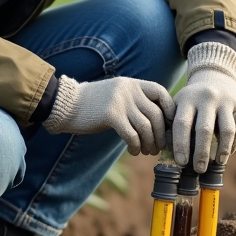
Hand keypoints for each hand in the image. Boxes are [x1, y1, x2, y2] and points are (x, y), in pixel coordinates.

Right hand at [44, 76, 174, 155]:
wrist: (66, 104)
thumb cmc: (93, 105)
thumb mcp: (117, 95)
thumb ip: (135, 101)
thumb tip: (158, 119)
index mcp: (132, 83)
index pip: (161, 92)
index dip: (169, 109)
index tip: (169, 126)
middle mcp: (129, 90)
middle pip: (156, 114)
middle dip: (161, 134)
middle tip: (159, 147)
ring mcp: (120, 101)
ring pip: (146, 127)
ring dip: (149, 143)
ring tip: (147, 152)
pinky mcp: (111, 115)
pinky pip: (132, 135)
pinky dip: (136, 146)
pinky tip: (133, 151)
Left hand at [172, 42, 235, 171]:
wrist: (214, 76)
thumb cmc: (191, 99)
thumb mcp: (179, 104)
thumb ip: (172, 125)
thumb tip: (166, 154)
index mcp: (187, 98)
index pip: (182, 124)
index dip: (181, 145)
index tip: (181, 162)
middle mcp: (207, 98)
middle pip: (204, 130)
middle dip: (201, 153)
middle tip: (199, 169)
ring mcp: (225, 101)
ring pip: (227, 130)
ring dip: (222, 149)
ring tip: (218, 163)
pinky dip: (234, 143)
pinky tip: (227, 154)